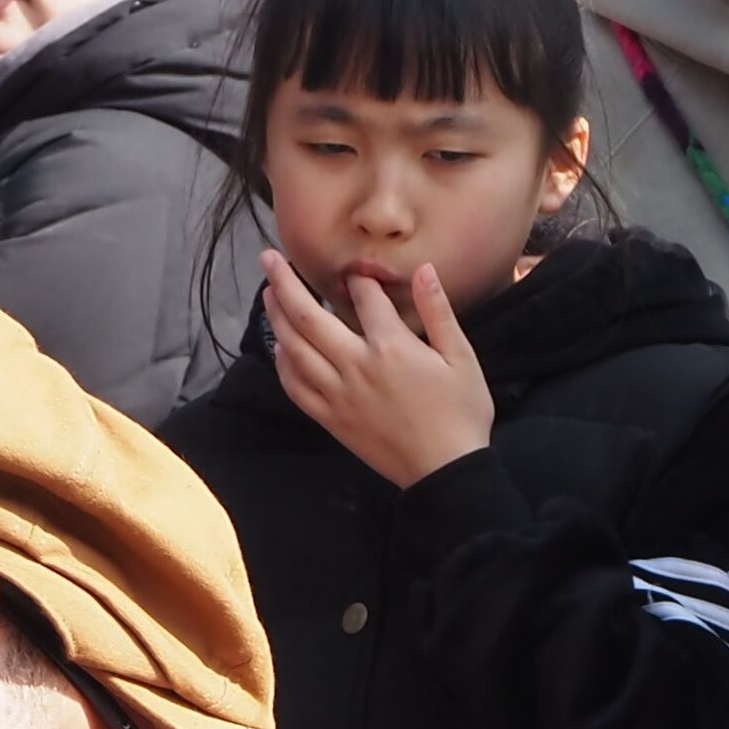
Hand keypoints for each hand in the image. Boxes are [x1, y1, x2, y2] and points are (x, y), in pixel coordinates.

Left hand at [262, 251, 496, 488]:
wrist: (445, 470)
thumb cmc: (460, 413)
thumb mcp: (462, 358)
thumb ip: (438, 311)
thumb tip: (424, 271)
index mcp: (391, 346)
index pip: (362, 297)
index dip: (357, 279)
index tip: (354, 270)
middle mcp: (356, 364)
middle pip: (308, 315)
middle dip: (286, 282)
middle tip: (269, 258)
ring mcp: (337, 393)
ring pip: (293, 348)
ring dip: (276, 316)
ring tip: (267, 293)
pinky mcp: (330, 418)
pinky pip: (295, 387)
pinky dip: (283, 364)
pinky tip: (280, 348)